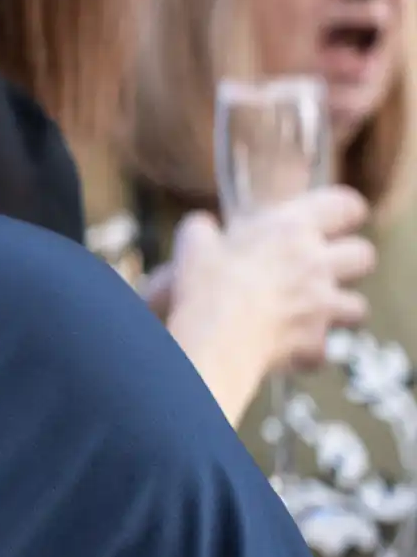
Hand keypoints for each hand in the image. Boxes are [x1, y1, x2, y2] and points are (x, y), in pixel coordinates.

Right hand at [163, 187, 373, 422]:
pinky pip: (323, 348)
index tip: (330, 220)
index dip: (343, 212)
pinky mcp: (316, 343)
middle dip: (348, 263)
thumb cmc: (206, 284)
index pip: (347, 206)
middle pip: (364, 256)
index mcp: (291, 229)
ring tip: (309, 312)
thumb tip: (203, 225)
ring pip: (358, 306)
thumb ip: (204, 228)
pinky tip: (285, 348)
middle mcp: (317, 264)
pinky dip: (308, 350)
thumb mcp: (193, 242)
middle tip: (320, 268)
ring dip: (337, 310)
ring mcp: (323, 306)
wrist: (217, 337)